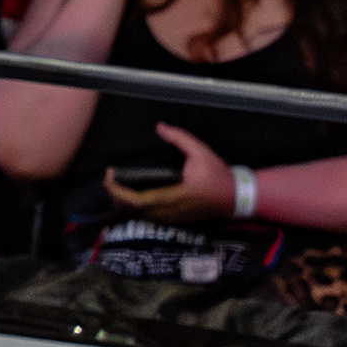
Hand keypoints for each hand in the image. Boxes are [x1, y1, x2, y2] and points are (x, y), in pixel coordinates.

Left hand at [104, 121, 238, 219]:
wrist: (235, 198)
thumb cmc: (219, 177)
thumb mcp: (201, 152)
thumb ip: (180, 138)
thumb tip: (161, 127)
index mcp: (174, 196)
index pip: (138, 200)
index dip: (119, 191)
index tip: (110, 176)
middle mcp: (170, 211)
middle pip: (133, 210)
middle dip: (116, 194)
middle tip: (111, 177)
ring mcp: (172, 218)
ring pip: (140, 215)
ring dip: (125, 201)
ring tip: (118, 183)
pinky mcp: (175, 219)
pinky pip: (149, 216)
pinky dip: (136, 207)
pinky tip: (133, 193)